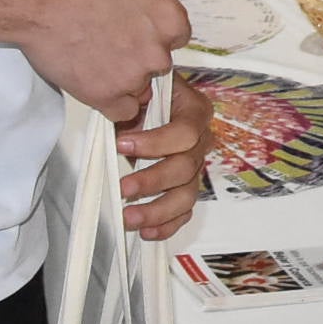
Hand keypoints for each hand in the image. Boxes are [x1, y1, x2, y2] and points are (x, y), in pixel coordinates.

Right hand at [0, 0, 191, 124]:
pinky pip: (122, 112)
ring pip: (140, 88)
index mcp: (169, 19)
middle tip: (109, 44)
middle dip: (138, 55)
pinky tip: (96, 86)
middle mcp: (157, 51)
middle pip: (158, 63)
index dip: (154, 34)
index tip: (135, 31)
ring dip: (123, 79)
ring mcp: (133, 76)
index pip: (177, 37)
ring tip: (95, 60)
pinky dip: (112, 103)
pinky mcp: (105, 96)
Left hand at [117, 76, 211, 239]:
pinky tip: (147, 232)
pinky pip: (183, 212)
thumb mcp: (136, 91)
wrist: (141, 106)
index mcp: (195, 112)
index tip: (122, 145)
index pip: (186, 132)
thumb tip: (122, 114)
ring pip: (186, 194)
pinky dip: (166, 224)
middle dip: (154, 180)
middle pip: (187, 167)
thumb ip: (132, 101)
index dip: (156, 142)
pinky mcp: (184, 188)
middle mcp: (201, 141)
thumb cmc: (141, 98)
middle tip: (124, 188)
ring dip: (158, 210)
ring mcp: (193, 167)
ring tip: (130, 218)